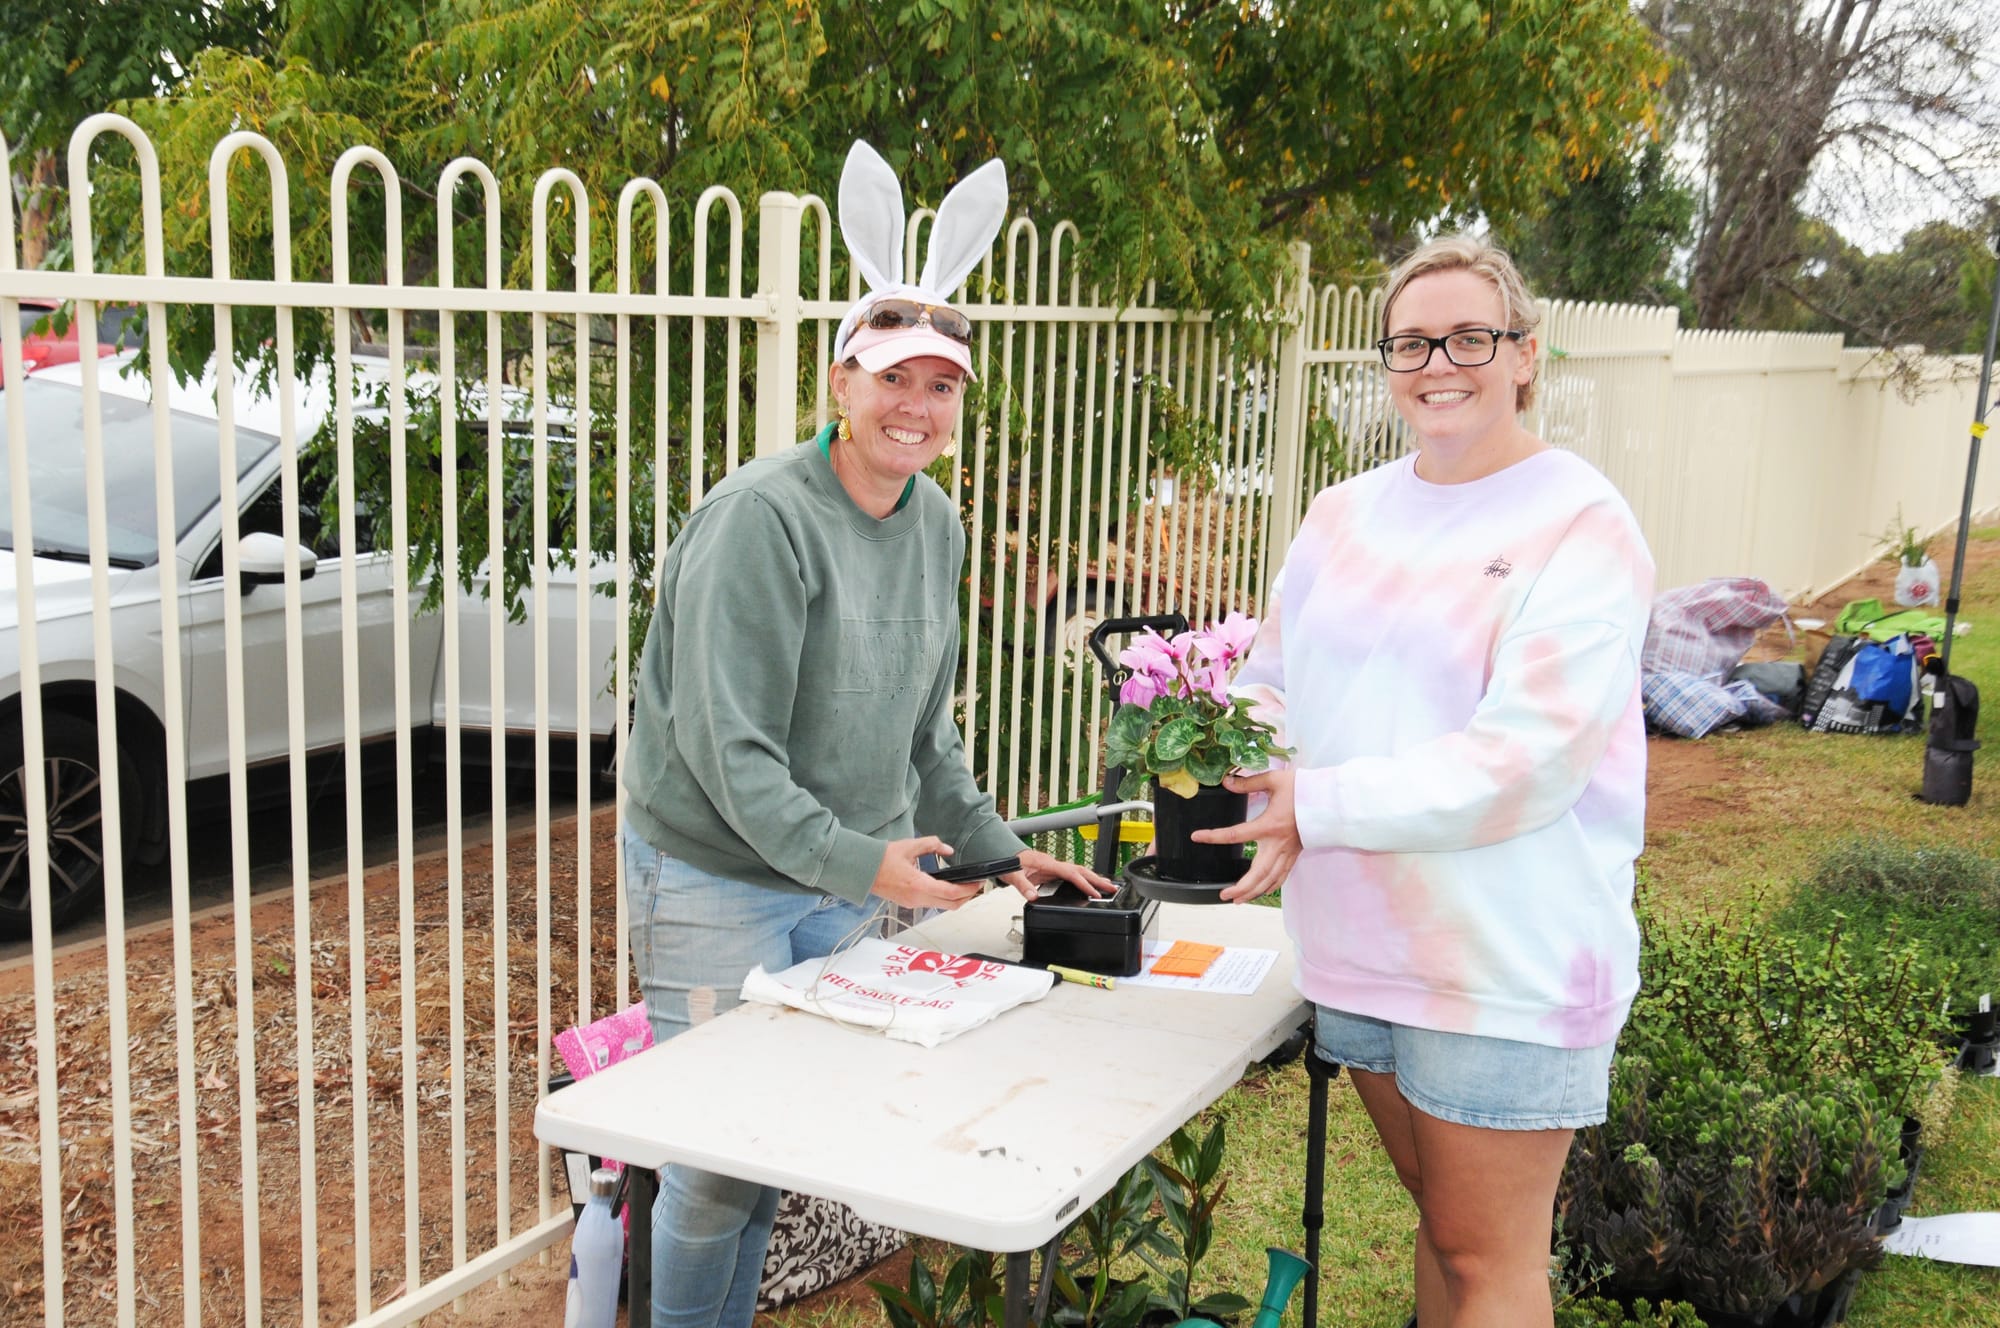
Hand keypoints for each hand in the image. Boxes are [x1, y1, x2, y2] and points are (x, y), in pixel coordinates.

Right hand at [869, 837, 981, 910]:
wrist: (863, 871)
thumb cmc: (883, 859)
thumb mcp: (909, 846)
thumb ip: (932, 845)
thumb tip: (948, 850)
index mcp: (919, 885)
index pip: (951, 893)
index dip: (968, 889)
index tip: (978, 883)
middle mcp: (917, 898)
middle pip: (951, 905)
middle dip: (967, 897)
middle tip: (975, 885)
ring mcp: (913, 903)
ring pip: (942, 906)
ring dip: (955, 899)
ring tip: (964, 885)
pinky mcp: (909, 903)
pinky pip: (932, 904)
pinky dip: (944, 898)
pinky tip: (947, 887)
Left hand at [997, 848, 1114, 901]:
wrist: (1003, 855)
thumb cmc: (1009, 862)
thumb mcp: (1013, 875)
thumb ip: (1022, 886)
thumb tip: (1032, 896)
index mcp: (1047, 863)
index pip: (1071, 874)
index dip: (1084, 884)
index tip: (1094, 893)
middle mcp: (1053, 864)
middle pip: (1081, 870)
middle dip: (1097, 879)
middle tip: (1112, 888)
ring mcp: (1054, 867)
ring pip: (1078, 872)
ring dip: (1093, 879)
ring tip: (1107, 886)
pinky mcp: (1052, 871)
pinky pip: (1072, 875)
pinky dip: (1083, 880)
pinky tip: (1088, 886)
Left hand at [1192, 769, 1299, 903]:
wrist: (1330, 801)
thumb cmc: (1304, 789)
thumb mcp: (1275, 779)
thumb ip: (1249, 783)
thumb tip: (1227, 782)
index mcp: (1269, 825)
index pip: (1236, 835)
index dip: (1214, 837)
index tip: (1197, 837)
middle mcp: (1278, 844)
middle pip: (1257, 873)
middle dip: (1241, 888)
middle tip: (1224, 895)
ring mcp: (1288, 852)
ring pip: (1269, 880)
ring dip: (1253, 892)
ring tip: (1237, 900)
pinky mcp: (1295, 855)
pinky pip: (1281, 876)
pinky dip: (1269, 887)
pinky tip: (1259, 892)